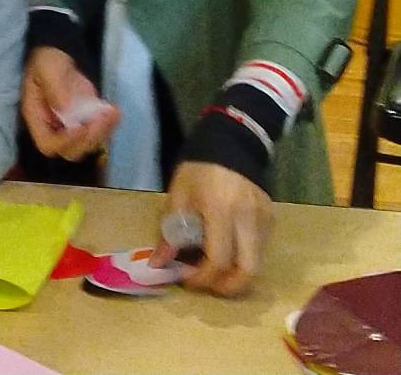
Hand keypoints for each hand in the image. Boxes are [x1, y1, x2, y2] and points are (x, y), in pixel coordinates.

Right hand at [22, 47, 120, 161]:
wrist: (58, 56)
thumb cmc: (47, 62)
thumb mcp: (47, 68)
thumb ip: (54, 87)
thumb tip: (66, 108)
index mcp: (37, 117)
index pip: (47, 143)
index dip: (64, 142)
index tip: (80, 127)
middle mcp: (54, 128)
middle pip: (71, 150)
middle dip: (88, 139)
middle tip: (100, 120)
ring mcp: (71, 127)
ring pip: (89, 144)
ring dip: (103, 132)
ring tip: (112, 113)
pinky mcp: (86, 121)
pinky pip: (99, 132)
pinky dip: (110, 125)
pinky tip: (115, 111)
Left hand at [149, 161, 272, 296]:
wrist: (230, 144)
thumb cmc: (198, 170)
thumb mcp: (177, 197)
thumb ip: (169, 233)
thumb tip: (158, 264)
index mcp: (221, 210)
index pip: (219, 259)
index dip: (203, 278)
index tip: (187, 280)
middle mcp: (249, 219)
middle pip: (248, 271)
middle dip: (228, 287)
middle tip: (207, 285)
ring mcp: (265, 220)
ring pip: (257, 263)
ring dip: (236, 274)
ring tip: (213, 270)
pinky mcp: (272, 219)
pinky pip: (260, 249)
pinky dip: (243, 258)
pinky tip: (226, 251)